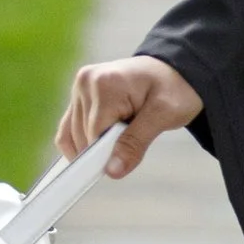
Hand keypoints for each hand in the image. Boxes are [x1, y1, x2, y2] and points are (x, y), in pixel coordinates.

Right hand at [57, 53, 200, 175]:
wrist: (176, 72)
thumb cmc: (174, 90)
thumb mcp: (164, 115)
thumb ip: (136, 143)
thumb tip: (112, 171)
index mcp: (105, 83)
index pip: (94, 134)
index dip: (108, 153)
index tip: (126, 158)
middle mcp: (86, 81)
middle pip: (83, 137)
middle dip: (106, 148)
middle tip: (135, 136)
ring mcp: (79, 87)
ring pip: (72, 137)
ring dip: (97, 145)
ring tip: (125, 130)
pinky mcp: (78, 96)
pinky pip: (68, 131)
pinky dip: (81, 144)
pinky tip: (101, 146)